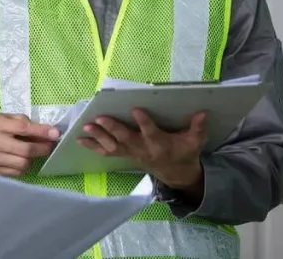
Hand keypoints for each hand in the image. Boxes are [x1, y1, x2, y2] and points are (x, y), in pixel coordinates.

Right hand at [0, 113, 60, 177]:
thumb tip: (48, 133)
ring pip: (23, 164)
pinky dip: (24, 167)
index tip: (56, 133)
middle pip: (25, 150)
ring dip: (33, 159)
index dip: (41, 131)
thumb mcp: (7, 117)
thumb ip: (25, 123)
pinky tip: (22, 160)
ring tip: (33, 152)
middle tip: (50, 146)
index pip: (22, 128)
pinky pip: (16, 173)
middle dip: (42, 148)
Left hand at [78, 109, 206, 191]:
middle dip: (112, 128)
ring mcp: (132, 153)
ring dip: (98, 137)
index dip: (144, 122)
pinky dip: (93, 146)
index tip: (135, 109)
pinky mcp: (125, 155)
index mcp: (160, 143)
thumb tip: (202, 113)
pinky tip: (80, 139)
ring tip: (86, 127)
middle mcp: (143, 149)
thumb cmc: (184, 152)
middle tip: (99, 118)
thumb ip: (198, 128)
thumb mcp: (195, 142)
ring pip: (113, 146)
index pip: (151, 132)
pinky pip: (107, 152)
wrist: (176, 173)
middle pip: (126, 139)